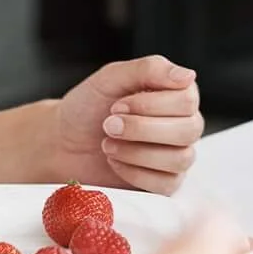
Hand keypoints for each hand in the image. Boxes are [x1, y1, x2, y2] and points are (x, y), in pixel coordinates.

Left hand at [47, 56, 201, 193]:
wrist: (63, 143)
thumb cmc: (88, 107)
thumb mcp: (111, 78)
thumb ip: (149, 69)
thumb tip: (188, 76)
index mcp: (176, 93)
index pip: (187, 100)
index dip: (149, 105)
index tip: (117, 105)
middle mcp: (184, 123)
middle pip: (189, 130)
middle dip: (142, 129)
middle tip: (109, 125)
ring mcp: (177, 154)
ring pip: (180, 158)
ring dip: (137, 152)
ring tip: (107, 144)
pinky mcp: (165, 183)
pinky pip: (166, 184)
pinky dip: (135, 173)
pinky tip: (115, 161)